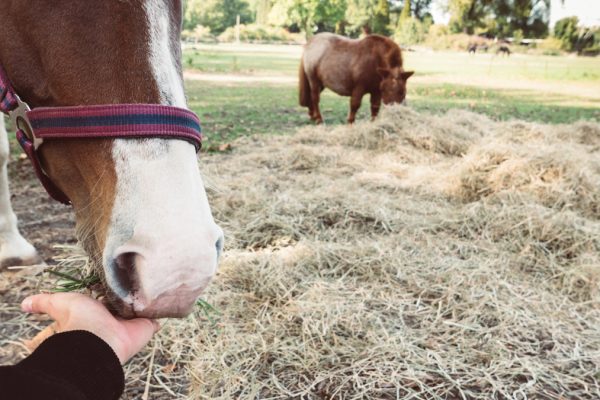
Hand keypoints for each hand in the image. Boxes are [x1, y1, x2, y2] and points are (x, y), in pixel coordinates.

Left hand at [21, 293, 158, 363]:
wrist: (101, 340)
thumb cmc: (80, 323)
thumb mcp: (59, 304)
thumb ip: (45, 303)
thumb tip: (24, 304)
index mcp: (91, 314)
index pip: (95, 305)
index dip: (99, 299)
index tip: (105, 290)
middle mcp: (110, 320)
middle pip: (117, 307)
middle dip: (122, 300)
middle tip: (130, 285)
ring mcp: (128, 324)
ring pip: (136, 312)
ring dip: (140, 304)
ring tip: (147, 290)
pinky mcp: (145, 327)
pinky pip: (154, 319)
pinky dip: (158, 314)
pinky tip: (160, 305)